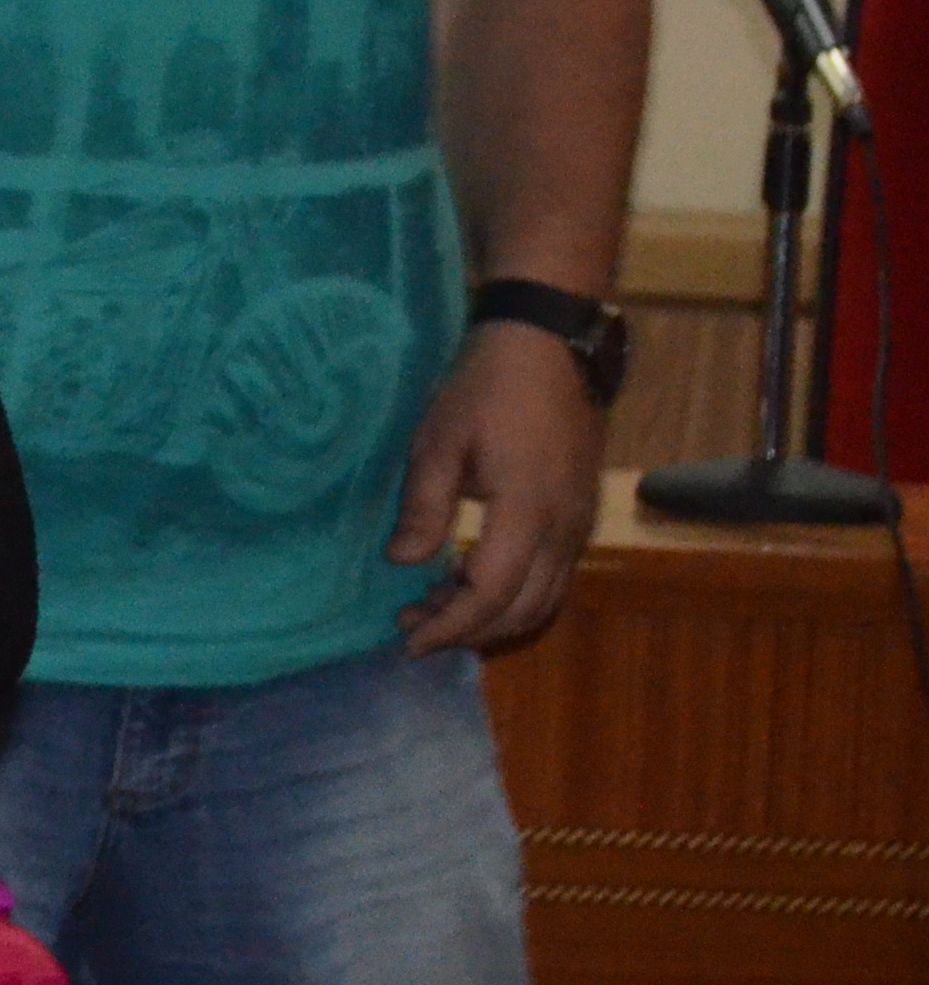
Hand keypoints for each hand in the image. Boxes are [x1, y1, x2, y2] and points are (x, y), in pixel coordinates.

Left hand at [391, 321, 604, 653]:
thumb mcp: (438, 442)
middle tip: (411, 624)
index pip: (491, 596)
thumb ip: (423, 507)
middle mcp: (564, 529)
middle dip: (467, 630)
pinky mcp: (581, 514)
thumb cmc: (486, 387)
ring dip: (492, 616)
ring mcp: (579, 523)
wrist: (549, 345)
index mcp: (527, 512)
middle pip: (522, 610)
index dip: (449, 626)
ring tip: (435, 606)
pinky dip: (516, 594)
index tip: (407, 639)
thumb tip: (403, 562)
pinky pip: (555, 577)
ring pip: (545, 599)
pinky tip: (472, 578)